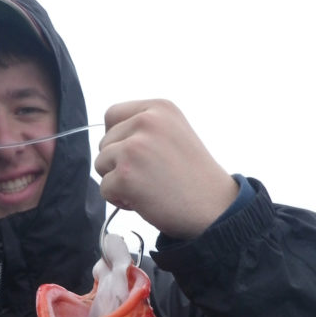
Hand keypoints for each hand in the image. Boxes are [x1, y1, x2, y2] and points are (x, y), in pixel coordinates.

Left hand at [95, 100, 238, 239]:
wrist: (214, 208)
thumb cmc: (194, 178)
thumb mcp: (174, 134)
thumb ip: (145, 130)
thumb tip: (110, 142)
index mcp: (159, 108)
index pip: (112, 114)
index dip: (117, 139)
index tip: (134, 156)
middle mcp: (146, 121)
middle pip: (104, 142)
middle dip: (117, 163)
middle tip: (147, 178)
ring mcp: (134, 147)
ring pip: (101, 164)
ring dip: (117, 181)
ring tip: (146, 189)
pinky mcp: (125, 174)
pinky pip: (104, 188)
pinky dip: (118, 200)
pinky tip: (143, 201)